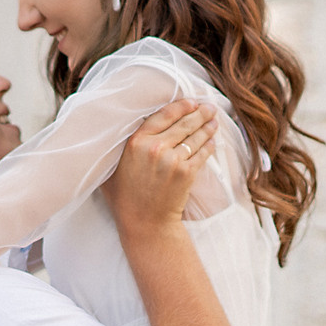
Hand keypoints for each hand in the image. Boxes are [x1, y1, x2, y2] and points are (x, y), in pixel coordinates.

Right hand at [103, 101, 214, 237]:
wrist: (144, 223)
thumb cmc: (124, 197)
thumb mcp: (111, 168)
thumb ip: (117, 147)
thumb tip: (118, 131)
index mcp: (135, 142)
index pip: (163, 116)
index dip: (180, 107)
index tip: (190, 102)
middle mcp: (155, 148)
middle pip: (183, 124)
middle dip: (199, 113)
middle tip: (209, 107)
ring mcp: (172, 160)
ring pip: (195, 137)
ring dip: (207, 126)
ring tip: (214, 120)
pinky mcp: (186, 173)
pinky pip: (202, 153)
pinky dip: (209, 146)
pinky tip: (212, 140)